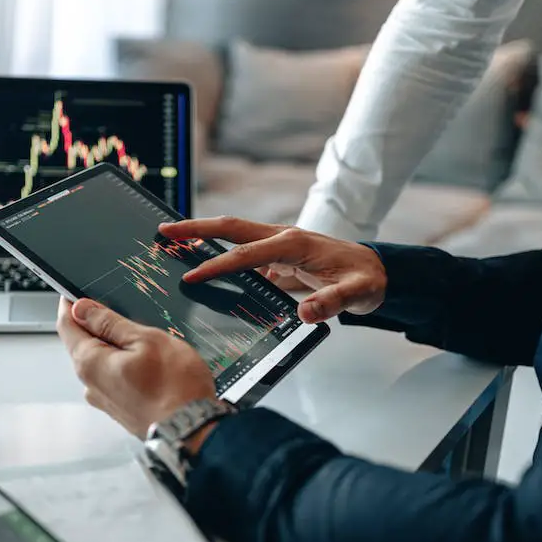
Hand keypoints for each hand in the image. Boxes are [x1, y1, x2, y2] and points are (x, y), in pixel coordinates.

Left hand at [56, 297, 215, 438]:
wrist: (194, 430)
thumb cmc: (176, 388)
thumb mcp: (146, 339)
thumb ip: (110, 323)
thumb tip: (82, 308)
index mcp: (90, 363)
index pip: (66, 325)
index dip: (70, 304)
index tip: (77, 291)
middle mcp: (91, 384)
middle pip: (82, 343)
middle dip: (96, 324)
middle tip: (120, 309)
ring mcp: (105, 399)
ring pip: (101, 360)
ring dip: (114, 345)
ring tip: (142, 336)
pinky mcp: (121, 408)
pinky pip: (114, 377)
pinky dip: (123, 363)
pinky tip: (146, 360)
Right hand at [158, 217, 386, 323]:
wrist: (378, 272)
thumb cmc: (367, 280)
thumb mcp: (358, 294)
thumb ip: (333, 303)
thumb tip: (306, 313)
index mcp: (295, 244)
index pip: (248, 253)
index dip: (218, 264)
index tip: (192, 276)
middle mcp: (282, 237)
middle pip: (231, 227)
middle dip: (196, 228)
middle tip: (163, 230)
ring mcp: (278, 245)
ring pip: (233, 236)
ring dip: (202, 237)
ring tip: (170, 242)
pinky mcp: (277, 257)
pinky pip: (241, 252)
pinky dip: (219, 254)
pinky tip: (201, 265)